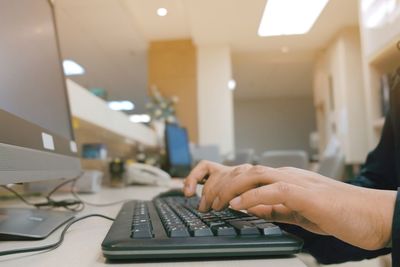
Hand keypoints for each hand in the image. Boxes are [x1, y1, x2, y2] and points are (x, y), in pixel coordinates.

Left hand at [183, 161, 396, 249]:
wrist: (371, 215)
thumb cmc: (339, 213)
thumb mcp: (298, 213)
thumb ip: (275, 209)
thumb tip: (251, 209)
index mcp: (286, 179)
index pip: (249, 176)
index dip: (227, 185)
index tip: (213, 200)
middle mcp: (288, 176)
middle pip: (246, 171)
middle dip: (222, 185)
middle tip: (206, 203)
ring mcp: (297, 182)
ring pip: (255, 175)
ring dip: (231, 188)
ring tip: (215, 203)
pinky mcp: (306, 194)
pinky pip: (273, 190)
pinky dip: (252, 197)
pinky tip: (238, 205)